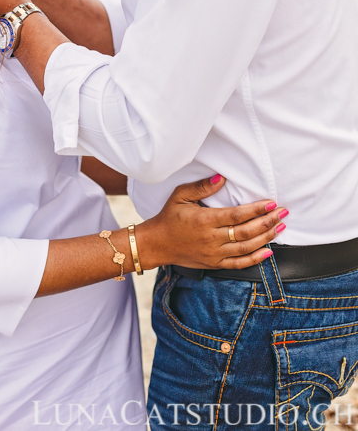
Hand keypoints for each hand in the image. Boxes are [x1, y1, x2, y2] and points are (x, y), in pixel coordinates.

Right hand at [136, 175, 286, 270]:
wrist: (158, 243)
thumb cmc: (170, 216)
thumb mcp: (180, 195)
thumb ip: (202, 186)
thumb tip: (222, 178)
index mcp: (204, 220)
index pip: (237, 215)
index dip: (257, 209)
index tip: (271, 202)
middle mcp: (211, 238)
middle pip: (246, 232)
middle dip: (268, 222)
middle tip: (283, 212)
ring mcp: (214, 253)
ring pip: (246, 248)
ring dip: (266, 238)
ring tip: (280, 227)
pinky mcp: (214, 264)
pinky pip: (239, 264)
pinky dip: (256, 259)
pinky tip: (268, 251)